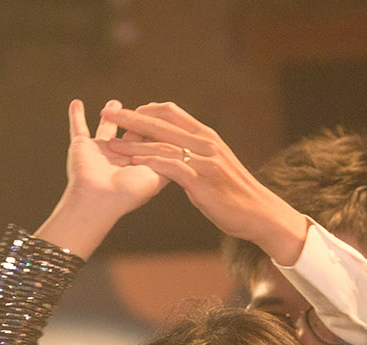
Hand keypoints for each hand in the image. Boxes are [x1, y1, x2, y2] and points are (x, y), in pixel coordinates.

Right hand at [63, 98, 167, 218]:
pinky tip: (76, 103)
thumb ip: (169, 160)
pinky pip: (77, 127)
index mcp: (138, 165)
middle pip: (132, 133)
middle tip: (147, 106)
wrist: (99, 198)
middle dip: (139, 121)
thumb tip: (183, 149)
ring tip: (115, 103)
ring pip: (107, 128)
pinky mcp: (82, 145)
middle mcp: (120, 158)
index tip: (170, 119)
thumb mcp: (156, 177)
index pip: (151, 141)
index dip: (160, 130)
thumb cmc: (128, 191)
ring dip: (112, 116)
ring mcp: (100, 151)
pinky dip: (75, 116)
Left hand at [99, 101, 309, 264]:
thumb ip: (197, 156)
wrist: (259, 212)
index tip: (127, 114)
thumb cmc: (236, 193)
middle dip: (131, 117)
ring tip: (110, 142)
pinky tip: (132, 161)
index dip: (146, 110)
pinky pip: (171, 165)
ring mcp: (203, 159)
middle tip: (107, 112)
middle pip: (161, 121)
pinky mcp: (201, 179)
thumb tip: (179, 154)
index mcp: (206, 136)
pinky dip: (150, 160)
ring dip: (133, 141)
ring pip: (162, 142)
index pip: (171, 112)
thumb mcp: (215, 166)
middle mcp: (204, 142)